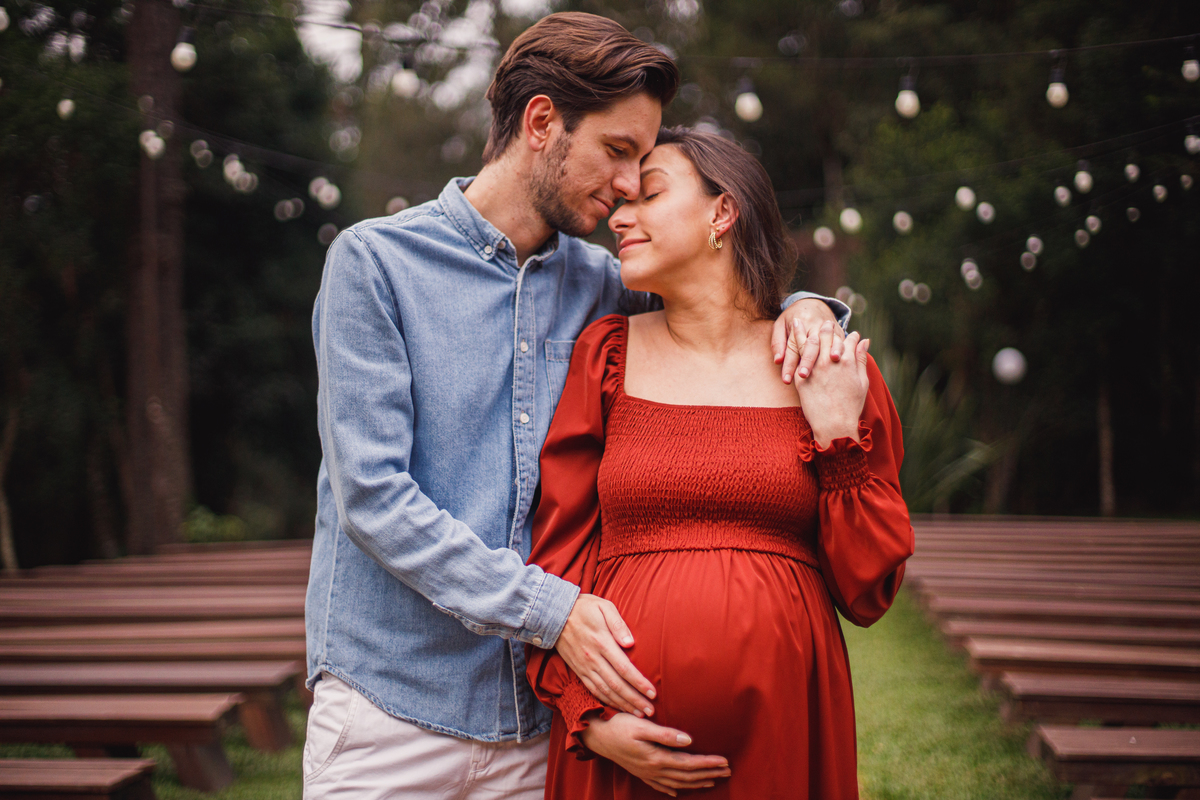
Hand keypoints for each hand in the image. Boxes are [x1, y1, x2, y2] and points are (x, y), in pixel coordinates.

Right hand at [556, 594, 656, 717]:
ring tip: (639, 713)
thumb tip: (630, 643)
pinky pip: (593, 690)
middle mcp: (593, 658)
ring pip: (605, 691)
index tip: (652, 693)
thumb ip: (618, 624)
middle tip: (650, 711)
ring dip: (622, 704)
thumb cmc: (584, 608)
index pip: (624, 668)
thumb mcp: (603, 607)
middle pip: (616, 685)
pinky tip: (617, 707)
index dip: (639, 683)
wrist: (555, 615)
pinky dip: (606, 701)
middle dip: (634, 699)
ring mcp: (584, 667)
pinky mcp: (578, 671)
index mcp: (602, 642)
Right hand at [581, 712, 730, 796]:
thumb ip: (666, 734)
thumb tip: (689, 740)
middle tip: (727, 771)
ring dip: (697, 782)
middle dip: (709, 774)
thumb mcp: (642, 725)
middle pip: (687, 776)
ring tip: (713, 780)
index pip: (689, 764)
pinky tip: (678, 791)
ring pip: (677, 783)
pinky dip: (673, 789)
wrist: (596, 735)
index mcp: (657, 758)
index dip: (708, 764)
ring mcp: (646, 773)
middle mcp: (653, 769)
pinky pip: (660, 786)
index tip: (725, 762)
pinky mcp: (640, 772)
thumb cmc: (619, 725)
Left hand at [773, 298, 844, 382]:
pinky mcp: (839, 331)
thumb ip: (778, 343)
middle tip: (803, 375)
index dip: (789, 364)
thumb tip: (778, 361)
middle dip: (807, 360)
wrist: (813, 304)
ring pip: (829, 342)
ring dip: (829, 353)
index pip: (793, 346)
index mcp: (798, 323)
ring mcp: (828, 328)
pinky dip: (841, 351)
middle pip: (811, 344)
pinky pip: (841, 341)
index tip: (786, 380)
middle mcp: (814, 325)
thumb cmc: (792, 319)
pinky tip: (841, 361)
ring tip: (827, 367)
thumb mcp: (780, 326)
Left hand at [794, 324, 869, 446]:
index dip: (850, 337)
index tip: (851, 335)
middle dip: (827, 328)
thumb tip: (864, 342)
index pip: (849, 341)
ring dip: (805, 329)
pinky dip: (794, 343)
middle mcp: (830, 360)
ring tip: (800, 320)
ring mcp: (815, 367)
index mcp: (847, 361)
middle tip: (825, 322)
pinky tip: (790, 335)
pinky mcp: (802, 377)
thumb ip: (861, 359)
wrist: (834, 425)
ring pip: (809, 342)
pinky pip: (796, 355)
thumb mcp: (862, 381)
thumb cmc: (851, 406)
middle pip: (827, 337)